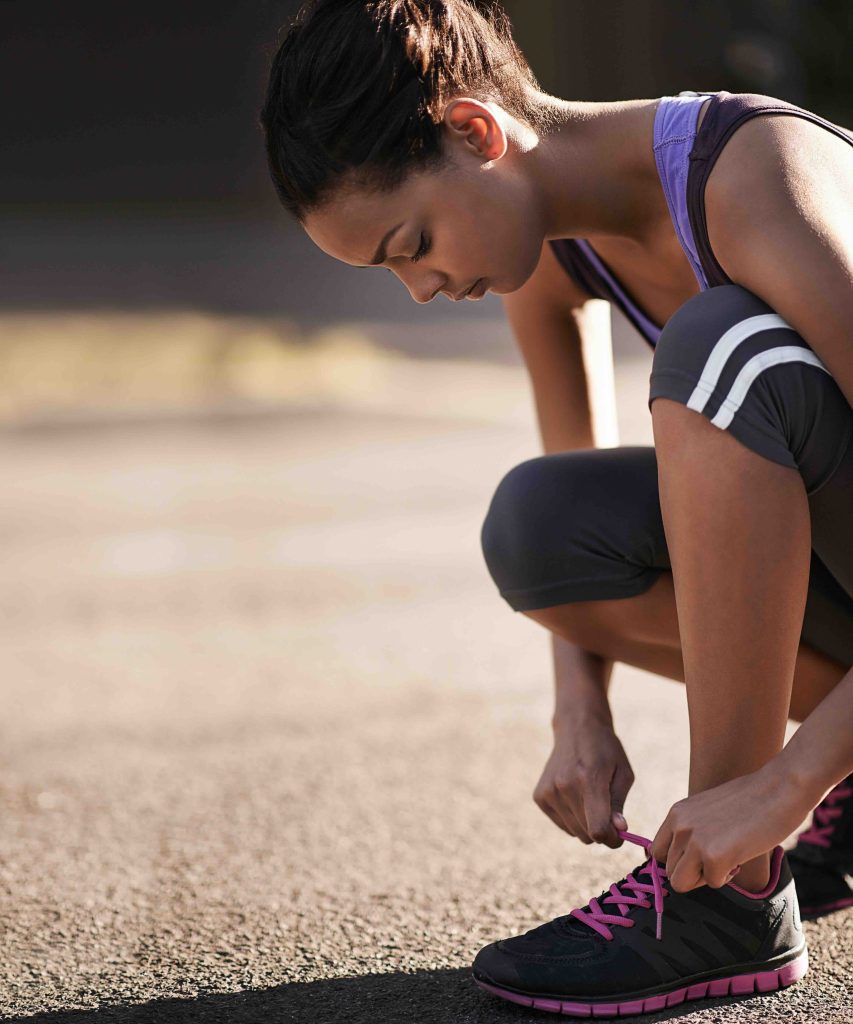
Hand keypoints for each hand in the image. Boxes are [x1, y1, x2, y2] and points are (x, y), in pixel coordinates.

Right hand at [533, 720, 633, 847]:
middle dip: (602, 831)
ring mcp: (549, 791)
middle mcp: (565, 786)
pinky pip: (562, 825)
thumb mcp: (623, 773)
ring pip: (575, 832)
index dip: (612, 839)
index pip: (597, 828)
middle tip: (608, 813)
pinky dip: (572, 819)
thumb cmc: (606, 751)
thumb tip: (618, 830)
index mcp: (590, 778)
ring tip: (591, 800)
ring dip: (586, 824)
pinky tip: (576, 797)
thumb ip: (619, 804)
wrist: (576, 729)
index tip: (619, 833)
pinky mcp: (539, 796)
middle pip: (587, 834)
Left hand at [650, 762, 814, 891]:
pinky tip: (741, 855)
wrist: (781, 788)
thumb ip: (693, 830)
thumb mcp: (709, 810)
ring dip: (705, 877)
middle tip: (719, 859)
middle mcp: (680, 825)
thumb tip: (686, 861)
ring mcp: (694, 840)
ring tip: (727, 858)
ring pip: (681, 882)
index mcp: (677, 813)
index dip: (677, 861)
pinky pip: (712, 883)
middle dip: (693, 873)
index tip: (698, 860)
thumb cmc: (752, 801)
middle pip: (669, 871)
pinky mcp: (714, 856)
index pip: (656, 852)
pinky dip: (728, 876)